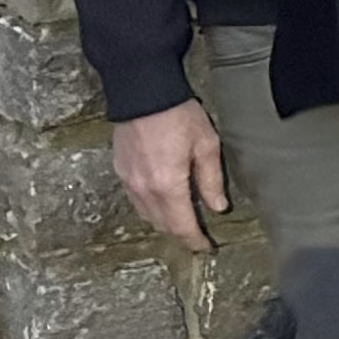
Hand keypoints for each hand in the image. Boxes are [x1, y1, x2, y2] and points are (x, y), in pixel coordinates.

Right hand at [112, 100, 228, 252]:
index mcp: (168, 186)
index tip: (207, 247)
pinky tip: (162, 200)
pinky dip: (150, 207)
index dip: (195, 241)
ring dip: (164, 222)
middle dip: (180, 234)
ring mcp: (128, 181)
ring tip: (181, 221)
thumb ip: (211, 180)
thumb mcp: (206, 145)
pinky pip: (136, 200)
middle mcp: (144, 189)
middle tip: (197, 236)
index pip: (182, 226)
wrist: (143, 90)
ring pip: (147, 215)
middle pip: (163, 225)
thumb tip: (218, 207)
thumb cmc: (177, 114)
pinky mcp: (120, 170)